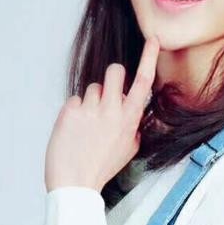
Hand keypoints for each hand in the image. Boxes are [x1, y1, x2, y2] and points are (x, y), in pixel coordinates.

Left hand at [44, 36, 160, 193]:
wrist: (75, 184)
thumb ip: (135, 126)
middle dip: (112, 78)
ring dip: (91, 102)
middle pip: (115, 71)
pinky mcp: (70, 112)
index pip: (143, 82)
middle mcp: (112, 111)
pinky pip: (74, 100)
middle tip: (106, 96)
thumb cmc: (101, 167)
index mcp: (130, 119)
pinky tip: (75, 130)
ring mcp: (91, 110)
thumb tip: (136, 113)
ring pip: (92, 87)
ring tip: (87, 125)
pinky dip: (74, 112)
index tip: (153, 40)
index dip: (149, 58)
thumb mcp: (129, 149)